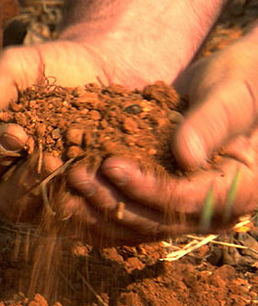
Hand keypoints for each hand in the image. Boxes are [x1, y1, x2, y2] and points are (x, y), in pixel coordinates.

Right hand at [0, 38, 156, 224]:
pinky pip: (80, 214)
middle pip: (8, 200)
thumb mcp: (21, 67)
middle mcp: (14, 179)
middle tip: (51, 160)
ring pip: (43, 213)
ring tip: (76, 172)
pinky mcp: (80, 198)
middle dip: (26, 183)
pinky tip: (101, 185)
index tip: (17, 133)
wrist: (99, 73)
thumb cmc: (52, 69)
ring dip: (58, 197)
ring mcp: (48, 193)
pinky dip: (88, 204)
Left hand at [67, 32, 257, 243]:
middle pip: (155, 220)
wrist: (235, 84)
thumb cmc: (242, 82)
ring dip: (98, 208)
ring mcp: (184, 206)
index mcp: (240, 190)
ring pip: (137, 223)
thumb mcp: (232, 96)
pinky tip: (70, 195)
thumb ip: (212, 124)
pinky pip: (130, 210)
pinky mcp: (162, 196)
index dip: (147, 188)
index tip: (111, 166)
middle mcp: (211, 209)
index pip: (187, 201)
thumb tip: (186, 156)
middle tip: (76, 175)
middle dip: (112, 200)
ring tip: (65, 185)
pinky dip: (100, 206)